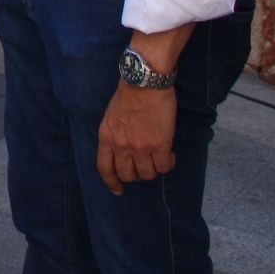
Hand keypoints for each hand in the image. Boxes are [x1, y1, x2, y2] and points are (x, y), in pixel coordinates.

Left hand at [96, 81, 176, 195]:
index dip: (112, 182)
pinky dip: (168, 165)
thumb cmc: (129, 95)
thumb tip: (121, 150)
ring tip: (159, 159)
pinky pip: (164, 167)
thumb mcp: (111, 117)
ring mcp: (140, 147)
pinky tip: (170, 156)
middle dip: (136, 175)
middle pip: (127, 175)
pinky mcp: (159, 145)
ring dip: (153, 170)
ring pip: (147, 174)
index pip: (105, 168)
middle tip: (144, 168)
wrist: (144, 83)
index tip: (118, 190)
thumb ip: (114, 135)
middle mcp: (121, 146)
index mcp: (106, 137)